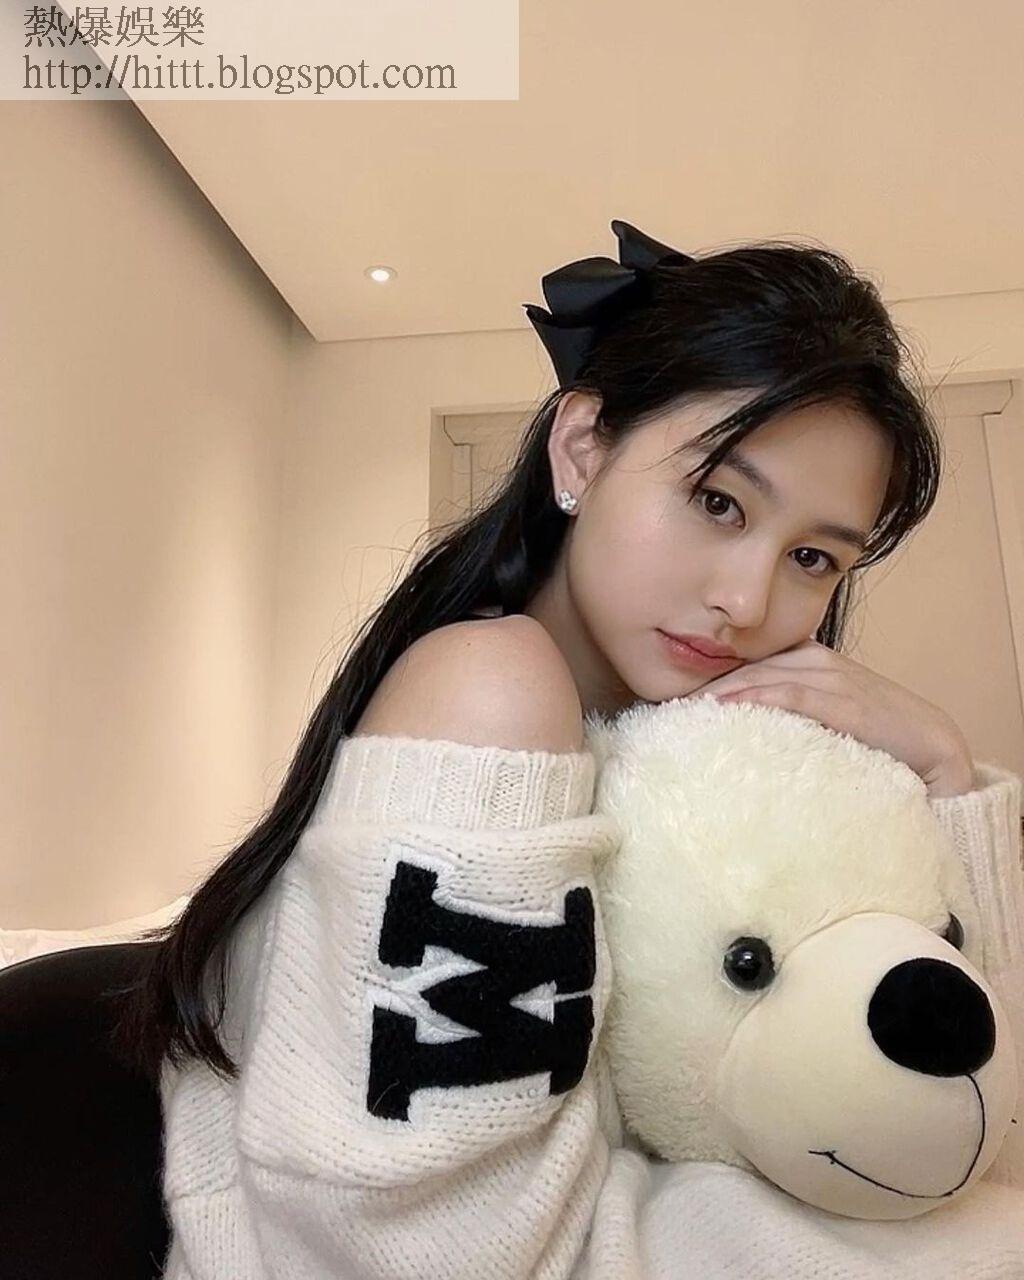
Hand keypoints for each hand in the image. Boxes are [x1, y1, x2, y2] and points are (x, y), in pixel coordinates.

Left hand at [695, 639, 973, 793]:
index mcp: (806, 659)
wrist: (933, 748)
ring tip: (683, 713)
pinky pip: (792, 695)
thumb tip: (734, 735)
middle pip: (745, 669)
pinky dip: (757, 699)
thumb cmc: (874, 738)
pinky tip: (727, 710)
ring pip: (761, 677)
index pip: (744, 665)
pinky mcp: (846, 702)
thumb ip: (785, 716)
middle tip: (665, 712)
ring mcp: (831, 677)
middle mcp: (815, 660)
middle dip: (704, 688)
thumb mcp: (821, 719)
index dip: (707, 681)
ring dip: (720, 694)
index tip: (670, 703)